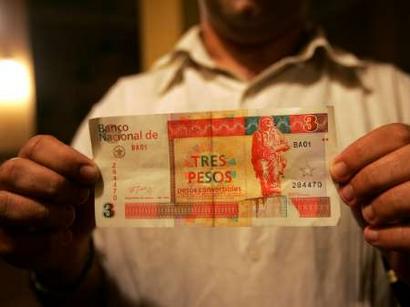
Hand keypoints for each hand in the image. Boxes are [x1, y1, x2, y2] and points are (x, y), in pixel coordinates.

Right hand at [0, 135, 99, 285]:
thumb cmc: (79, 204)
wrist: (71, 237)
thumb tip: (101, 172)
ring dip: (46, 213)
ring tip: (69, 218)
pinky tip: (63, 238)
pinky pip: (11, 240)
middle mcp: (9, 177)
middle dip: (56, 186)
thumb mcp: (91, 188)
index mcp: (34, 158)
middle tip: (80, 197)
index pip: (39, 146)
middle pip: (17, 171)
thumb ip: (93, 176)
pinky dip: (44, 241)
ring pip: (6, 204)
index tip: (91, 175)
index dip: (66, 160)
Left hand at [330, 123, 409, 282]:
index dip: (360, 152)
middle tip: (348, 196)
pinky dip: (389, 235)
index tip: (337, 170)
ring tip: (367, 215)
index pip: (393, 135)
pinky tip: (372, 235)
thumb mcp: (372, 181)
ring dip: (381, 206)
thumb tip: (337, 172)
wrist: (403, 234)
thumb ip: (358, 172)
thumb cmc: (385, 202)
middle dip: (368, 179)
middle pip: (404, 161)